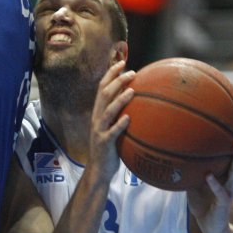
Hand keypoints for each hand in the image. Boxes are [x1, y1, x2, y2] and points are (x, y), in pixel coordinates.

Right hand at [87, 61, 134, 180]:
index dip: (110, 74)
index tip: (122, 62)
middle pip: (104, 94)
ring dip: (119, 100)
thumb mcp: (113, 126)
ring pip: (107, 111)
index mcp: (98, 111)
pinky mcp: (104, 143)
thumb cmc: (110, 147)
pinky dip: (120, 124)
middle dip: (117, 81)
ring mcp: (99, 130)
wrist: (99, 169)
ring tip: (132, 91)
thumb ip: (120, 112)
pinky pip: (112, 132)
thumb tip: (136, 96)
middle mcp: (96, 118)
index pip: (102, 87)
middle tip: (132, 73)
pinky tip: (129, 118)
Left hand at [187, 122, 232, 232]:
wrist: (212, 229)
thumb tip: (174, 151)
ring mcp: (228, 192)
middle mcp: (231, 180)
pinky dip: (214, 184)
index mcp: (227, 174)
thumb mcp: (194, 182)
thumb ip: (190, 168)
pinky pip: (220, 192)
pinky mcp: (223, 204)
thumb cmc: (204, 204)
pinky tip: (209, 176)